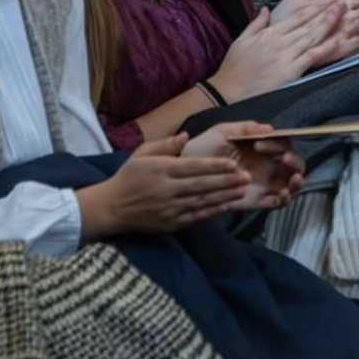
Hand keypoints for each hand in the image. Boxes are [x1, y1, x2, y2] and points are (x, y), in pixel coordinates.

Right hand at [78, 133, 250, 239]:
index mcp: (160, 170)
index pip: (193, 167)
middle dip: (226, 181)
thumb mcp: (142, 154)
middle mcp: (166, 190)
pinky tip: (227, 205)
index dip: (214, 166)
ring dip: (224, 196)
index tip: (232, 163)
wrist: (112, 208)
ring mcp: (169, 208)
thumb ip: (166, 145)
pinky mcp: (171, 223)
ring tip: (242, 190)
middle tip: (246, 176)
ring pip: (202, 201)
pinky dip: (212, 211)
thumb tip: (187, 136)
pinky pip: (196, 216)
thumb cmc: (128, 177)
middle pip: (201, 185)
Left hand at [183, 121, 304, 210]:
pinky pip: (276, 203)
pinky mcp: (256, 201)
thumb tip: (268, 128)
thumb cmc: (203, 149)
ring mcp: (263, 185)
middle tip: (286, 159)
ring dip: (297, 182)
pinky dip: (284, 200)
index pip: (280, 145)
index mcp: (260, 148)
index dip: (277, 144)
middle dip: (295, 162)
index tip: (259, 144)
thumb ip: (244, 128)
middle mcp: (265, 166)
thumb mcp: (221, 132)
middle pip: (292, 165)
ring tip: (294, 180)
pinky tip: (283, 195)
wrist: (186, 173)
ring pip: (290, 185)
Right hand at [211, 1, 349, 102]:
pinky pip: (311, 57)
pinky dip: (325, 48)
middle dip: (326, 12)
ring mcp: (286, 56)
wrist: (229, 91)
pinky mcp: (290, 72)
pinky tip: (337, 41)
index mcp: (269, 33)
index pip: (296, 17)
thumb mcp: (242, 40)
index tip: (327, 1)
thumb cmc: (234, 67)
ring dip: (329, 24)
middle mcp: (280, 42)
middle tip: (343, 2)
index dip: (314, 8)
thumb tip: (267, 9)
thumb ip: (256, 24)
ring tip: (343, 14)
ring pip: (312, 37)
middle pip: (307, 24)